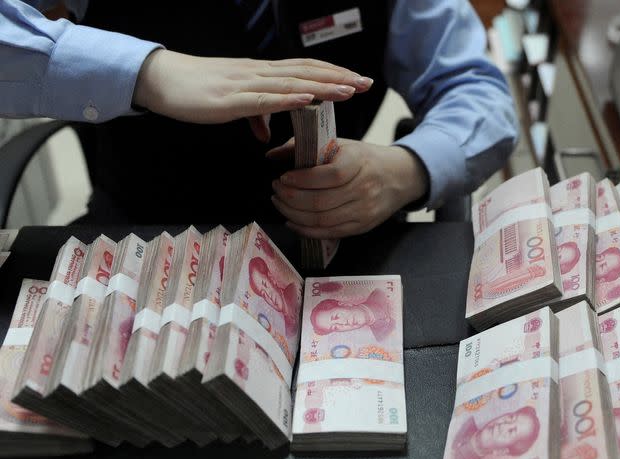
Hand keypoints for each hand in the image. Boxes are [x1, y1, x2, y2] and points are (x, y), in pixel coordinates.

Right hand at [133, 50, 372, 124]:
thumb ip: (254, 115)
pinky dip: (288, 98)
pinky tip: (308, 98)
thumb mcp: (232, 105)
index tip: (356, 80)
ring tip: (349, 89)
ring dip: (323, 85)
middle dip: (338, 77)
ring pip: (292, 82)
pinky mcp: (231, 99)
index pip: (303, 69)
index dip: (331, 73)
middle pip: (306, 72)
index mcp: (260, 75)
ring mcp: (246, 84)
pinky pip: (264, 99)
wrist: (161, 80)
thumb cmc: (195, 91)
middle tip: (367, 83)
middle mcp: (259, 74)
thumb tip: (267, 135)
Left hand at [268, 139, 428, 237]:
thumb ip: (305, 147)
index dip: (301, 180)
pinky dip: (306, 230)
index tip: (283, 177)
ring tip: (280, 204)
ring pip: (322, 220)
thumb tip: (272, 155)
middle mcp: (364, 188)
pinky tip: (292, 221)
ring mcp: (364, 210)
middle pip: (321, 202)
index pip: (329, 176)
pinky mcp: (362, 226)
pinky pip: (329, 233)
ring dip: (294, 215)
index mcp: (359, 162)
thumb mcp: (341, 145)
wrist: (399, 177)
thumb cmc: (364, 159)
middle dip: (291, 199)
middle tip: (276, 191)